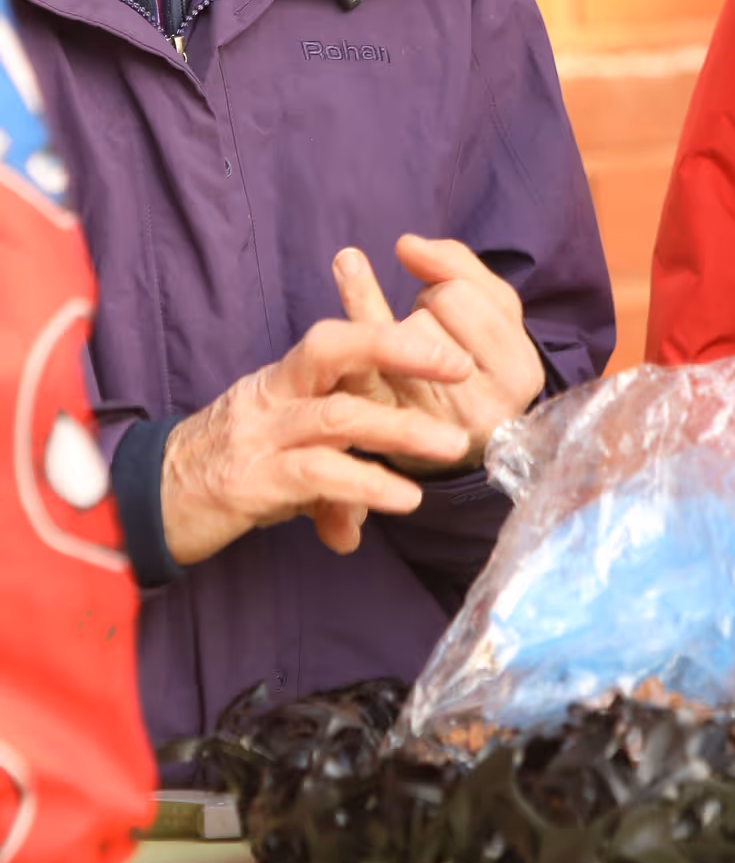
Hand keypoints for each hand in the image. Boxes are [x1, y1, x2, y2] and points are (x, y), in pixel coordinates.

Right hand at [160, 321, 472, 566]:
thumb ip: (325, 482)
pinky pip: (316, 473)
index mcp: (282, 380)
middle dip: (401, 352)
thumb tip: (355, 525)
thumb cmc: (221, 473)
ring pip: (337, 415)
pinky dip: (365, 484)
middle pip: (335, 351)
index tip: (451, 349)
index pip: (339, 339)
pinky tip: (402, 499)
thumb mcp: (278, 464)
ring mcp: (258, 436)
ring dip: (400, 429)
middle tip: (462, 367)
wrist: (145, 506)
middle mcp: (271, 396)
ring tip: (450, 448)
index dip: (393, 338)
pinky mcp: (249, 481)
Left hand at [333, 237, 544, 470]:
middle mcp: (486, 407)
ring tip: (415, 356)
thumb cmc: (477, 358)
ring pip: (398, 337)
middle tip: (434, 335)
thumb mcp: (489, 307)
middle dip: (425, 309)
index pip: (460, 294)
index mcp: (520, 372)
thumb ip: (454, 263)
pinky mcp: (395, 435)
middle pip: (428, 313)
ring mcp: (438, 428)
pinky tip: (347, 321)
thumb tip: (405, 244)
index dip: (446, 289)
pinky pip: (366, 367)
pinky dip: (357, 336)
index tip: (453, 313)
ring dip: (399, 334)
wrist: (454, 438)